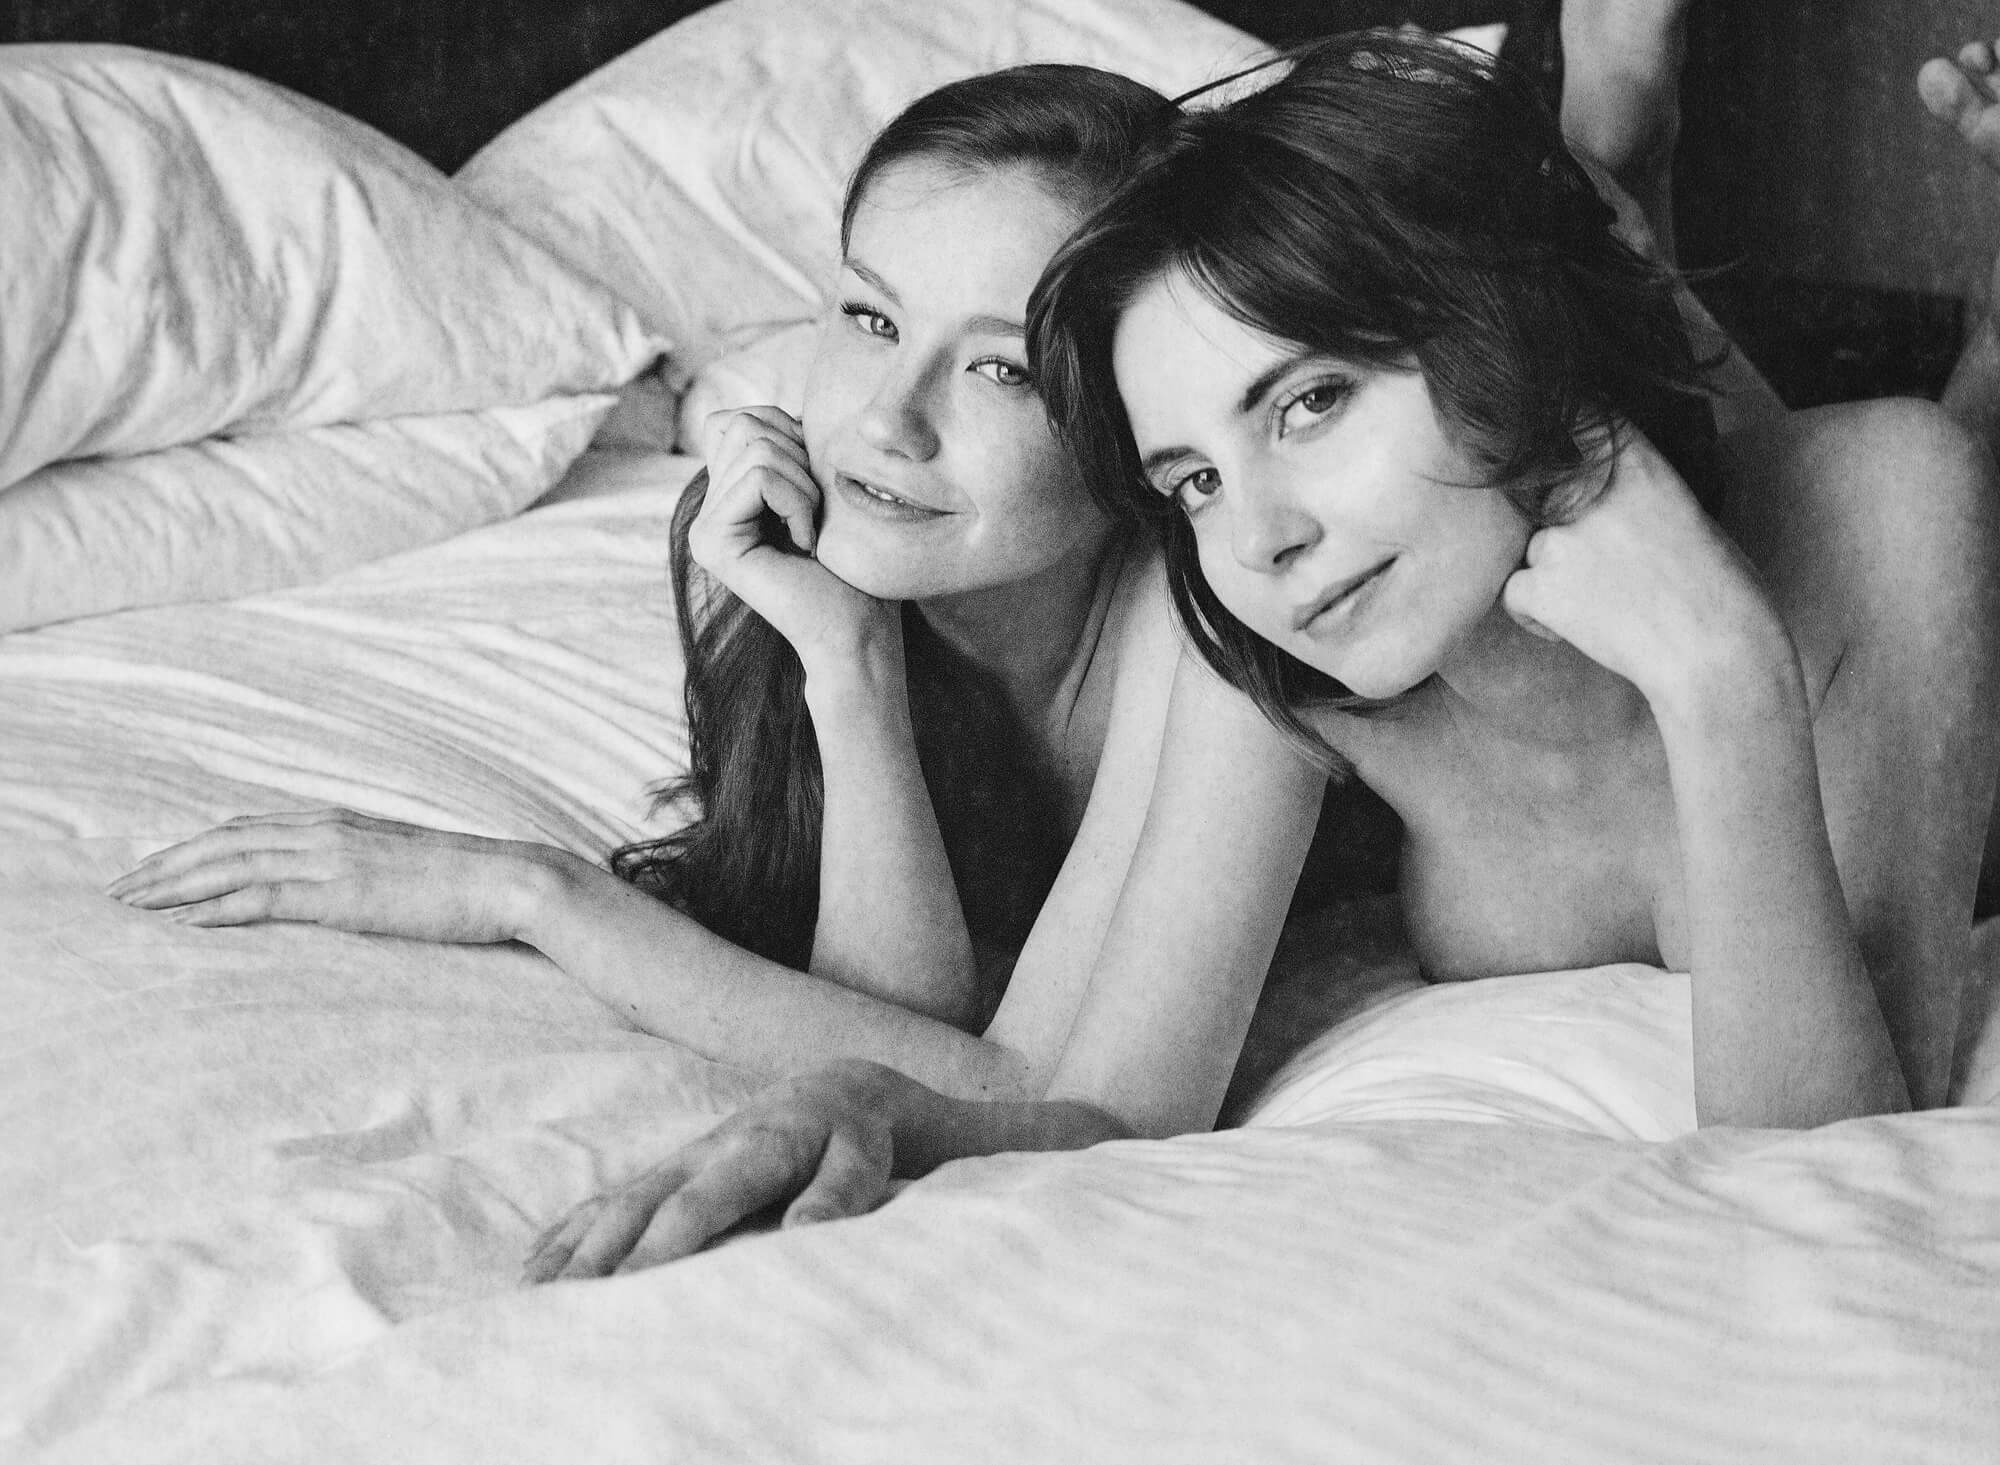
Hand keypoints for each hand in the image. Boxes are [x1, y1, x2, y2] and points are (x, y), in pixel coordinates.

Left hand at [105, 808, 570, 941]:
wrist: (510, 880)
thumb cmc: (467, 884)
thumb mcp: (403, 868)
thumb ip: (363, 871)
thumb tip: (340, 894)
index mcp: (338, 824)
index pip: (245, 831)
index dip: (191, 849)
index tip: (152, 870)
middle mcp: (325, 832)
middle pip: (223, 843)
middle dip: (164, 866)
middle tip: (115, 892)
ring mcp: (332, 860)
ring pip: (229, 866)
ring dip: (172, 887)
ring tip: (128, 907)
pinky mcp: (342, 895)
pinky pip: (262, 898)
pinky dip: (214, 908)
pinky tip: (181, 924)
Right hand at [522, 1063, 895, 1280]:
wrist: (836, 1091)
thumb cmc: (853, 1138)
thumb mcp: (862, 1162)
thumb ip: (837, 1196)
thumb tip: (804, 1234)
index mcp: (754, 1150)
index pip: (699, 1203)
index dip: (662, 1246)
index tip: (630, 1289)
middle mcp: (703, 1152)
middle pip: (639, 1205)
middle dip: (598, 1254)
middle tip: (559, 1305)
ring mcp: (679, 1161)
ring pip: (614, 1204)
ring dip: (572, 1247)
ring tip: (530, 1295)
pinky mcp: (668, 1171)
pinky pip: (609, 1200)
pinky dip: (570, 1230)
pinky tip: (536, 1264)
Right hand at [690, 406, 896, 665]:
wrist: (860, 629)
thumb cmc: (854, 564)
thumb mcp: (823, 484)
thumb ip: (790, 445)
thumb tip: (779, 408)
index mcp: (728, 493)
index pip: (743, 417)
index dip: (792, 437)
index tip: (816, 492)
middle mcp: (707, 509)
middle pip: (744, 422)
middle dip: (798, 456)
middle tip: (815, 513)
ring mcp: (703, 527)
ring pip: (754, 445)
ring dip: (803, 483)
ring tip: (811, 530)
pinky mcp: (711, 542)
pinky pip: (759, 478)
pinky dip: (797, 501)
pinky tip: (804, 544)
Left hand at [1501, 426, 1788, 708]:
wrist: (1718, 652)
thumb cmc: (1718, 589)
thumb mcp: (1682, 510)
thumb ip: (1629, 490)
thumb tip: (1587, 489)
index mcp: (1634, 462)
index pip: (1575, 419)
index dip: (1563, 439)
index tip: (1562, 453)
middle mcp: (1588, 490)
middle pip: (1543, 497)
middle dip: (1563, 528)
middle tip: (1605, 568)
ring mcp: (1559, 537)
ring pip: (1532, 549)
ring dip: (1554, 575)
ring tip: (1604, 603)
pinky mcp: (1540, 585)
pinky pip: (1514, 593)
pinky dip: (1536, 615)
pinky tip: (1576, 628)